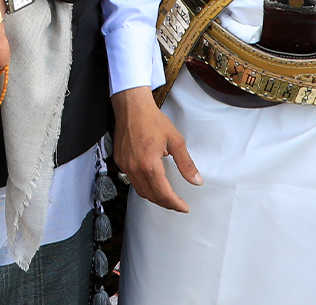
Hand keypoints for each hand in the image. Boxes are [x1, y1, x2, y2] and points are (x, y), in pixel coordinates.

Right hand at [112, 87, 200, 212]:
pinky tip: (152, 182)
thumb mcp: (175, 140)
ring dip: (154, 196)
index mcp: (149, 164)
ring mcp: (125, 166)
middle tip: (177, 204)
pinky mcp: (120, 162)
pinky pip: (132, 180)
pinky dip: (144, 186)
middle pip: (151, 195)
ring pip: (140, 190)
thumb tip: (196, 180)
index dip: (175, 203)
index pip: (163, 193)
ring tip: (167, 196)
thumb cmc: (152, 120)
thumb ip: (186, 163)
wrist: (132, 107)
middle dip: (165, 203)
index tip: (183, 207)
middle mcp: (134, 168)